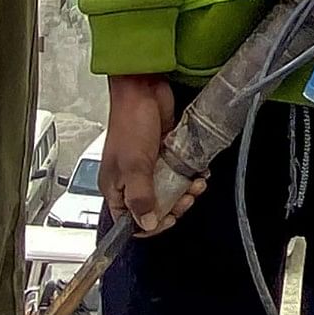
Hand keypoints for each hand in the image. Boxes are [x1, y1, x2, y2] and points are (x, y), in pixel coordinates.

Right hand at [104, 74, 195, 232]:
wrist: (144, 89)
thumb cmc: (130, 122)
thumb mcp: (134, 165)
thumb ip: (140, 197)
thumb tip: (146, 224)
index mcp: (115, 187)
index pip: (129, 220)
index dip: (150, 224)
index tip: (169, 218)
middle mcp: (131, 179)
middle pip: (154, 208)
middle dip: (174, 205)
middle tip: (186, 197)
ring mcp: (148, 167)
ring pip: (169, 191)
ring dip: (186, 191)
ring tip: (196, 182)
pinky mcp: (163, 155)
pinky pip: (178, 173)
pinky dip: (189, 175)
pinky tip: (197, 171)